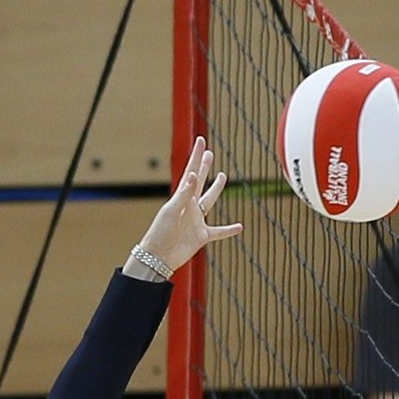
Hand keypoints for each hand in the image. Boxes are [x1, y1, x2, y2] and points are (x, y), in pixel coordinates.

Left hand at [125, 136, 242, 278]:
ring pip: (209, 202)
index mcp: (181, 197)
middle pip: (200, 182)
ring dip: (216, 189)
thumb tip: (193, 174)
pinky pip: (218, 232)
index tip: (201, 140)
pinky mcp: (202, 236)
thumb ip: (184, 194)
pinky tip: (240, 227)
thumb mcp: (171, 211)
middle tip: (210, 153)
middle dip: (204, 167)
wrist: (158, 257)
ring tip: (223, 177)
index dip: (196, 156)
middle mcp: (189, 206)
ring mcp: (196, 221)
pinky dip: (229, 230)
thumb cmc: (160, 233)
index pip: (190, 172)